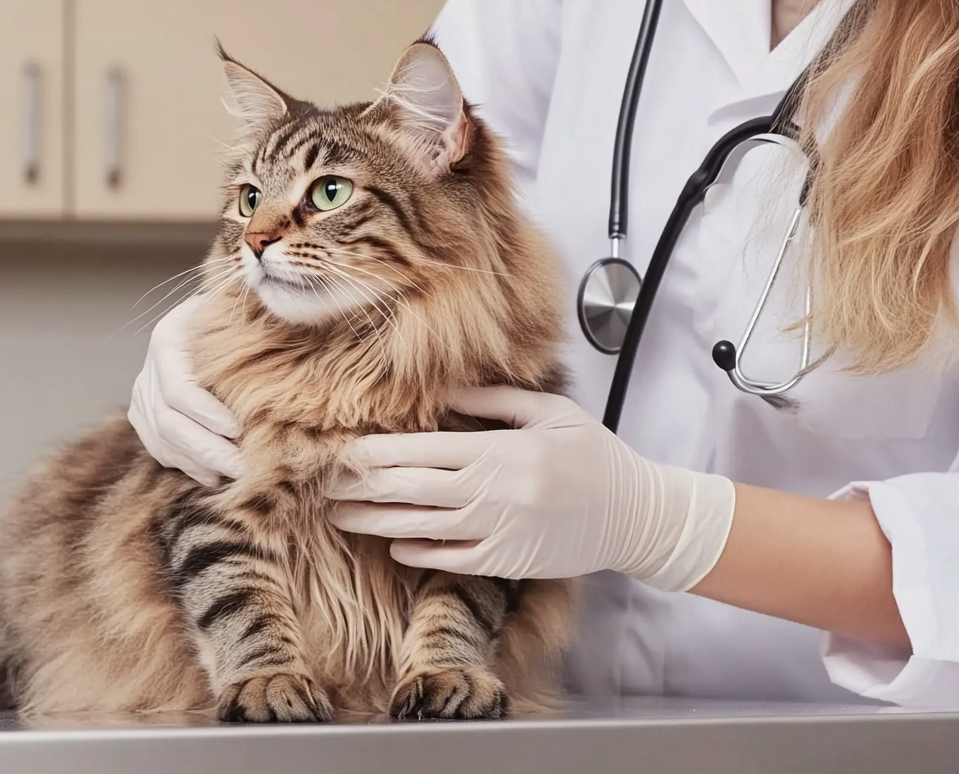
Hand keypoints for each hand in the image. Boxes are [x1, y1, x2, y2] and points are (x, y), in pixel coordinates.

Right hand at [127, 296, 244, 485]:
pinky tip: (214, 474)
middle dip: (208, 450)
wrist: (210, 323)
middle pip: (168, 422)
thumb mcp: (239, 319)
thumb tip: (274, 373)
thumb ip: (248, 339)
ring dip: (199, 463)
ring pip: (162, 441)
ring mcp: (142, 394)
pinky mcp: (143, 416)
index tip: (239, 431)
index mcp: (168, 340)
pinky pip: (159, 449)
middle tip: (242, 467)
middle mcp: (148, 369)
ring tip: (234, 473)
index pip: (180, 390)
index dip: (207, 416)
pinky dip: (187, 466)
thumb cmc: (234, 321)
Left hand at [327, 387, 735, 591]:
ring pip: (420, 527)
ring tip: (339, 514)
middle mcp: (493, 493)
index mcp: (501, 451)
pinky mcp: (505, 561)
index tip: (341, 447)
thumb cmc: (593, 456)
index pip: (423, 450)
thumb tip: (441, 396)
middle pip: (410, 489)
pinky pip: (450, 559)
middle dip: (362, 485)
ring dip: (374, 521)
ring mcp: (497, 531)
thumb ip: (493, 402)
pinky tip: (391, 542)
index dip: (377, 452)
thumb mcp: (550, 413)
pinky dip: (417, 550)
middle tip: (324, 481)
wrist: (634, 514)